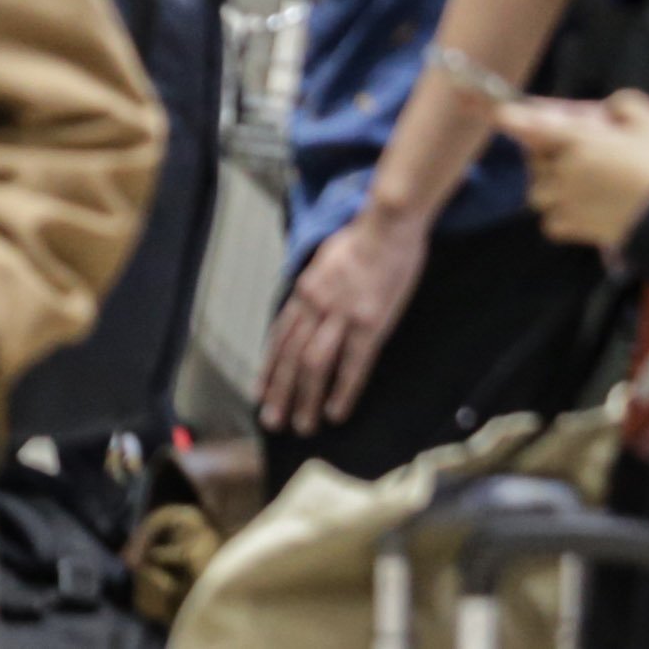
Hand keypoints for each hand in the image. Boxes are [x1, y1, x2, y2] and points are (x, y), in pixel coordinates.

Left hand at [256, 208, 429, 435]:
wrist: (388, 222)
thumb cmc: (363, 237)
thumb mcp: (324, 258)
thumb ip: (314, 287)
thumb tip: (305, 306)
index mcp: (304, 289)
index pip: (279, 336)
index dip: (269, 367)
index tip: (260, 391)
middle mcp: (316, 305)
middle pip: (291, 356)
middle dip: (279, 391)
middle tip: (271, 421)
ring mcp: (341, 315)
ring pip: (314, 365)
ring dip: (305, 399)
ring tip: (301, 426)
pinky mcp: (370, 323)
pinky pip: (352, 365)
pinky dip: (342, 391)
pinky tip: (335, 412)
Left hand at [506, 92, 648, 254]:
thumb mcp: (647, 117)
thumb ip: (620, 105)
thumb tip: (605, 112)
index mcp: (577, 138)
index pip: (529, 123)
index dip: (508, 117)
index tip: (497, 113)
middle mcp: (563, 169)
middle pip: (534, 159)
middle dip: (545, 153)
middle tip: (573, 153)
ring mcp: (565, 200)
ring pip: (537, 191)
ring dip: (550, 185)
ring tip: (578, 183)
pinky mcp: (573, 227)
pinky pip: (549, 221)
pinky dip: (559, 215)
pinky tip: (581, 208)